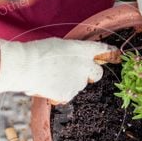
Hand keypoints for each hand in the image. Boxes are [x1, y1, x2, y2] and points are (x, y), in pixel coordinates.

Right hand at [0, 38, 114, 102]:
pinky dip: (60, 92)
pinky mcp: (69, 94)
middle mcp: (84, 66)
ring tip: (51, 77)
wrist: (24, 66)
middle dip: (91, 74)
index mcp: (81, 49)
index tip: (117, 55)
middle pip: (97, 73)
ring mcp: (78, 82)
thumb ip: (72, 53)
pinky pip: (68, 94)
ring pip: (79, 84)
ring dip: (70, 82)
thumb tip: (75, 61)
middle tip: (76, 72)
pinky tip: (48, 85)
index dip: (111, 53)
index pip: (102, 50)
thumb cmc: (37, 53)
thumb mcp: (58, 46)